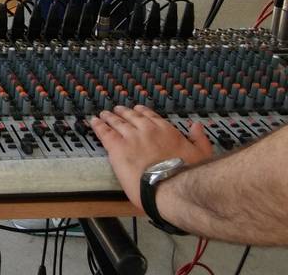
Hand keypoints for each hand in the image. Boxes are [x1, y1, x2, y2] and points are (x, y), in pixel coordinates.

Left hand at [90, 105, 212, 208]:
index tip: (137, 110)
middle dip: (123, 113)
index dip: (141, 112)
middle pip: (131, 117)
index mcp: (166, 130)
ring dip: (109, 117)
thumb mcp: (203, 155)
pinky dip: (98, 125)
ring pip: (117, 122)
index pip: (150, 116)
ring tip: (104, 115)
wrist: (171, 187)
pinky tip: (94, 122)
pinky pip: (104, 132)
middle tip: (117, 110)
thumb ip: (199, 139)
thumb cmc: (188, 176)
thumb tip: (197, 127)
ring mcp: (131, 137)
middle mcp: (147, 130)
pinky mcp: (117, 148)